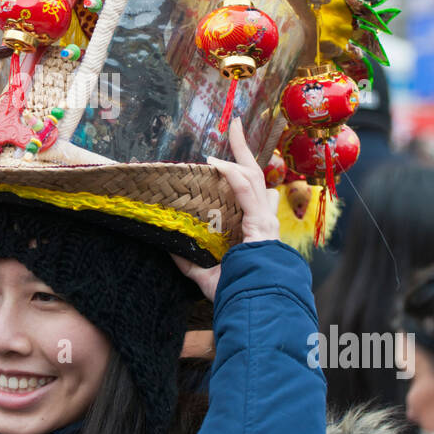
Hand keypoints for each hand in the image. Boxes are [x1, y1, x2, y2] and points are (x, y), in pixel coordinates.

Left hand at [172, 117, 279, 301]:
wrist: (256, 306)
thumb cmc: (236, 293)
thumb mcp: (206, 274)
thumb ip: (189, 261)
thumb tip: (168, 247)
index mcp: (255, 230)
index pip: (253, 194)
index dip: (242, 175)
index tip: (228, 162)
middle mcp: (263, 220)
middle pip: (255, 176)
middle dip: (245, 150)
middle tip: (236, 126)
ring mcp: (265, 219)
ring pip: (253, 176)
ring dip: (240, 150)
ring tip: (233, 128)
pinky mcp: (261, 222)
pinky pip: (246, 190)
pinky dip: (231, 174)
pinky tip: (217, 162)